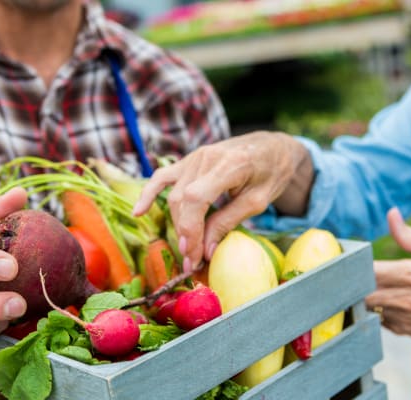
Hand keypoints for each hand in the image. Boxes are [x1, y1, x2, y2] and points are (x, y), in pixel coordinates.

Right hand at [134, 131, 311, 270]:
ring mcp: (195, 156)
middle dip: (186, 235)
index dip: (191, 230)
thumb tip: (205, 250)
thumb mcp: (258, 201)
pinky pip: (162, 177)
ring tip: (186, 249)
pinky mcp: (188, 160)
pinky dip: (148, 194)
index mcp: (229, 164)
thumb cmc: (271, 173)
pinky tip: (138, 212)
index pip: (196, 199)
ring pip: (173, 195)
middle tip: (194, 262)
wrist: (272, 147)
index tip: (195, 255)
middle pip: (182, 200)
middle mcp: (206, 157)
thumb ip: (229, 222)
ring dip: (177, 225)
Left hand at [366, 207, 410, 349]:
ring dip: (360, 295)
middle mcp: (405, 298)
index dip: (355, 265)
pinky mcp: (399, 330)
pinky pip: (373, 317)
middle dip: (353, 282)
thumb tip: (392, 214)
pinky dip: (371, 308)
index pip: (369, 270)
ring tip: (363, 285)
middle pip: (360, 290)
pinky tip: (379, 300)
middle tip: (351, 273)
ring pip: (364, 305)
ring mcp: (401, 316)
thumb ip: (410, 237)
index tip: (352, 259)